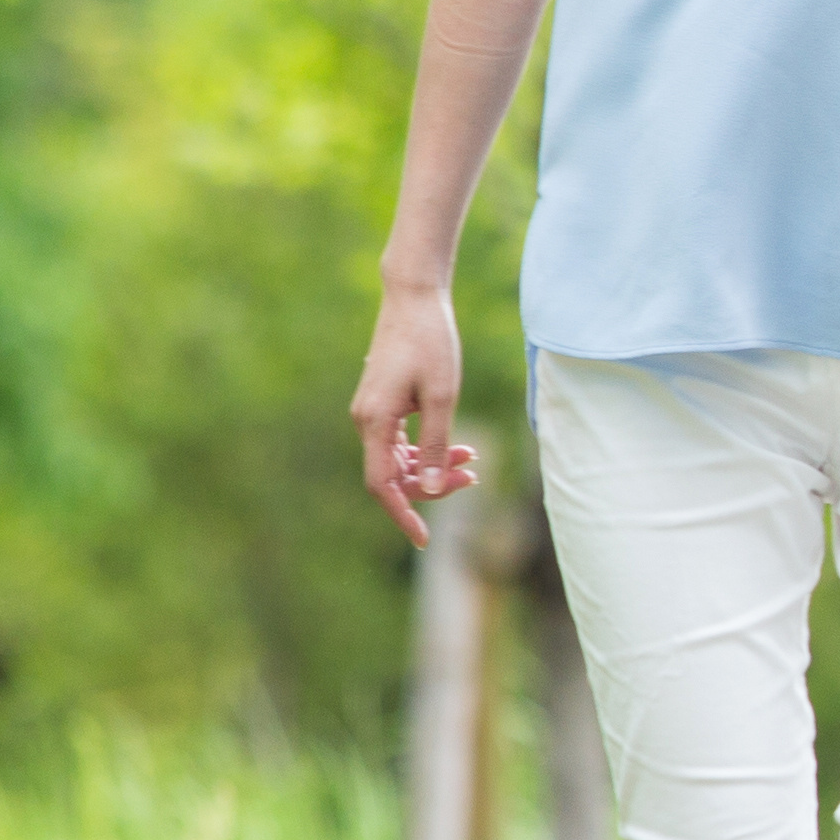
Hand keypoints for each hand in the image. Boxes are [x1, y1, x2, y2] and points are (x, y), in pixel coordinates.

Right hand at [353, 283, 473, 547]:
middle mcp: (366, 420)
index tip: (424, 541)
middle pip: (395, 476)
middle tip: (474, 476)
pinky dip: (429, 449)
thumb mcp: (443, 397)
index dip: (404, 515)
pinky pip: (402, 442)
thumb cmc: (432, 343)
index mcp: (374, 421)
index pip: (383, 485)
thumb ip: (437, 445)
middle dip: (432, 485)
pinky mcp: (383, 404)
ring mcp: (373, 413)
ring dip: (434, 466)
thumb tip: (432, 489)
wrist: (414, 299)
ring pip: (401, 460)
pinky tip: (460, 447)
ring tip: (473, 459)